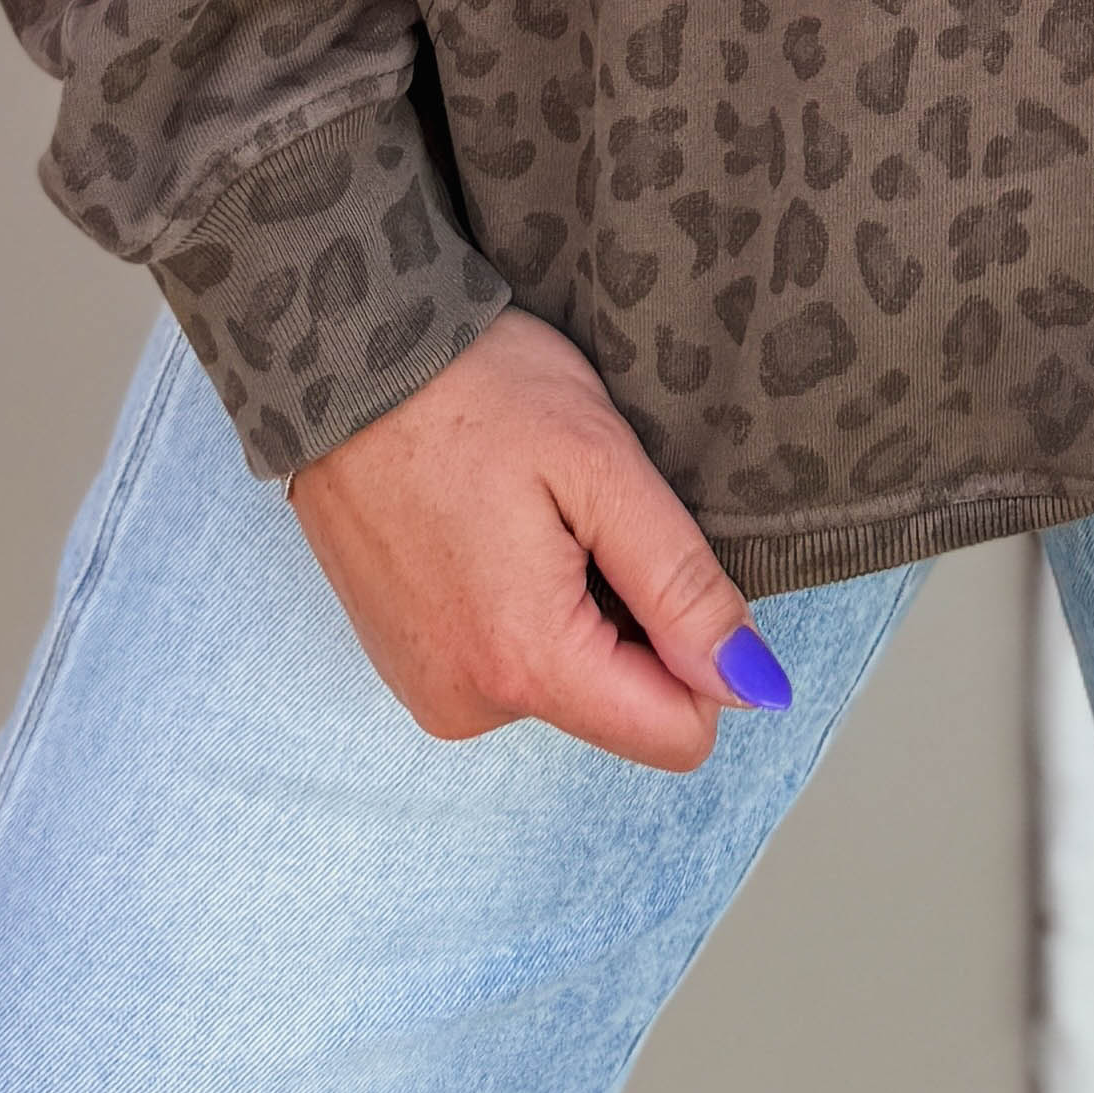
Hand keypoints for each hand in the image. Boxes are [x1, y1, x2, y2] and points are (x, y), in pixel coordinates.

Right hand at [285, 311, 791, 770]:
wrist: (342, 358)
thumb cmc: (471, 391)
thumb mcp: (602, 466)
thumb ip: (682, 585)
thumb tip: (752, 685)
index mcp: (526, 666)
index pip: (675, 734)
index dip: (702, 650)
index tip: (659, 557)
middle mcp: (470, 705)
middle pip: (621, 706)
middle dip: (630, 618)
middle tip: (580, 515)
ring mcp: (430, 690)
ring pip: (568, 681)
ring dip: (576, 606)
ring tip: (528, 513)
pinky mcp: (408, 665)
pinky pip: (509, 663)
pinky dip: (523, 605)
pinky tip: (493, 529)